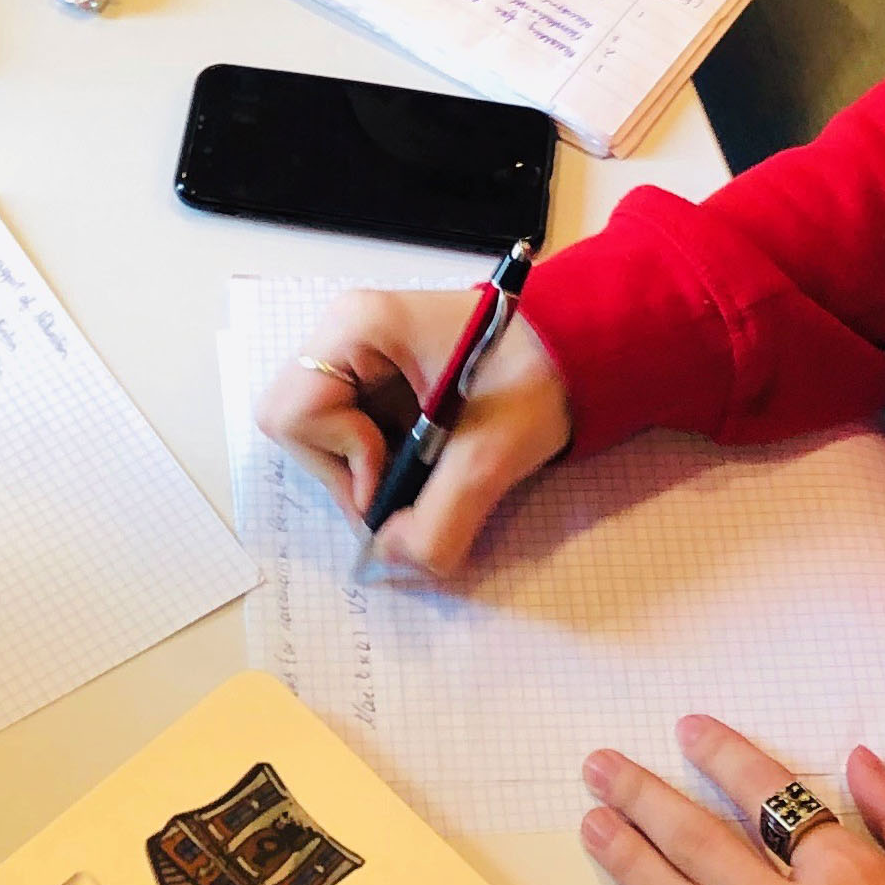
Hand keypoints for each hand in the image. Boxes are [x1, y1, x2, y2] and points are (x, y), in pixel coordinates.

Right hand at [253, 286, 573, 576]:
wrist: (587, 349)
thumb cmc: (538, 377)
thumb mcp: (491, 456)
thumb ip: (437, 523)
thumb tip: (391, 559)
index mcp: (358, 326)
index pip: (296, 412)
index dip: (343, 458)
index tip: (400, 471)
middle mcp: (346, 332)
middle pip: (297, 423)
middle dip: (347, 469)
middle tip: (406, 482)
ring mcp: (359, 351)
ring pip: (319, 433)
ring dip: (366, 468)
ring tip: (427, 466)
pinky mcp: (377, 374)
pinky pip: (349, 429)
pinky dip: (380, 460)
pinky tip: (428, 454)